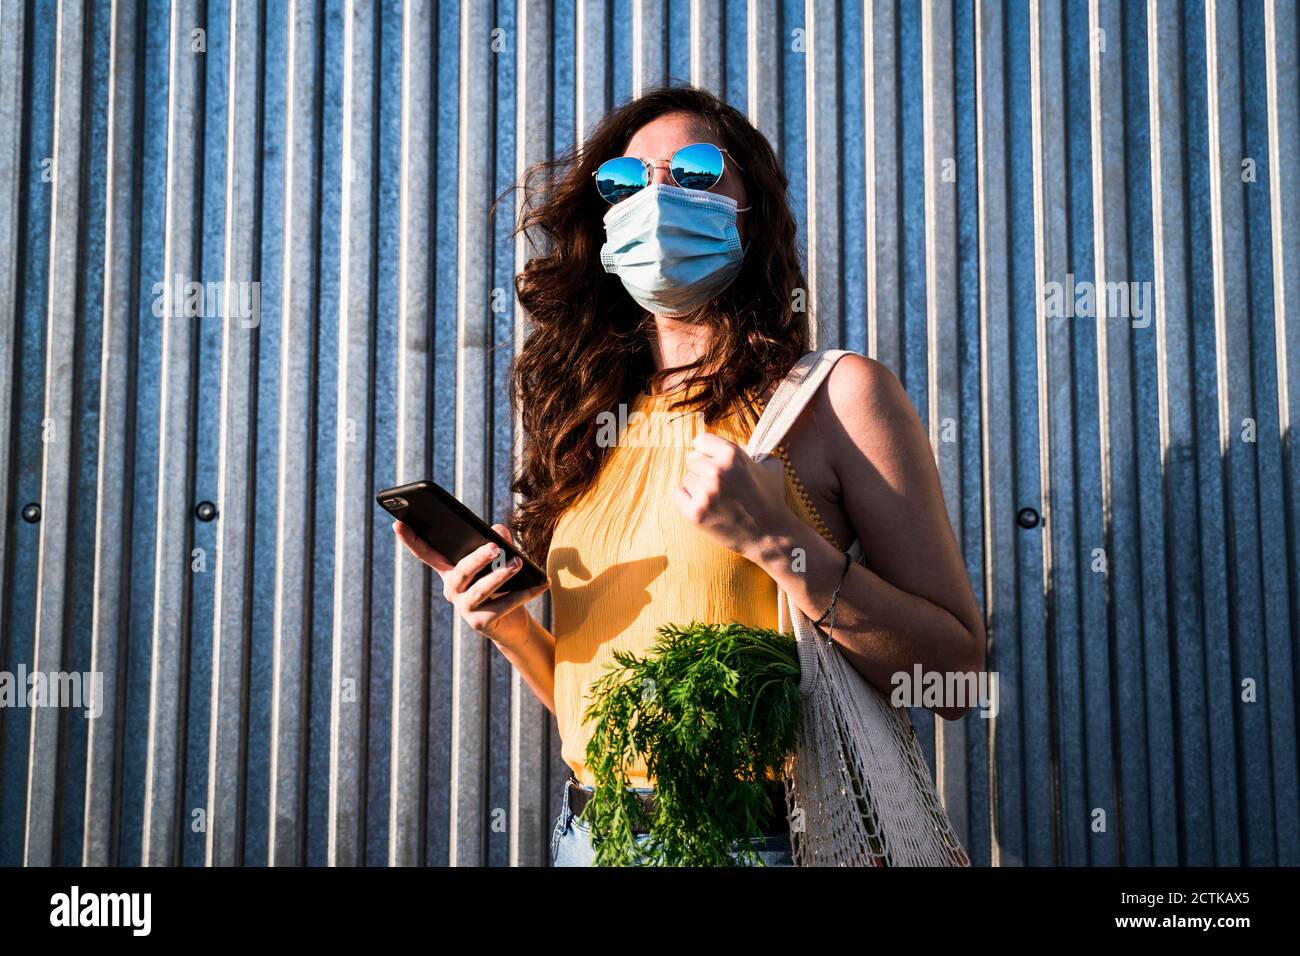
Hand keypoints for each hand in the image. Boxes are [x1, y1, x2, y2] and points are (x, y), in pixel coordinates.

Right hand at [393, 520, 548, 645]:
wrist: (513, 624)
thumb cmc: (503, 586)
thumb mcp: (501, 562)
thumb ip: (500, 543)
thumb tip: (500, 530)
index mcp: (451, 572)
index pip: (428, 555)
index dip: (411, 541)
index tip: (397, 523)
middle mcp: (453, 591)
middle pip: (460, 571)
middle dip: (477, 558)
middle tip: (494, 546)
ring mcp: (465, 609)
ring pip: (480, 589)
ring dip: (501, 575)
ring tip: (518, 563)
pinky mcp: (480, 623)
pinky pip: (503, 605)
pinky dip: (524, 593)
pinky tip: (540, 583)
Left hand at [672, 432, 795, 561]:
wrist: (771, 535)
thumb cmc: (771, 499)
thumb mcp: (770, 467)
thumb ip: (752, 451)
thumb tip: (740, 444)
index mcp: (732, 455)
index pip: (702, 441)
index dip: (707, 451)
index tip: (711, 459)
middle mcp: (716, 471)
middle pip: (692, 460)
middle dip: (703, 469)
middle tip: (719, 485)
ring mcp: (705, 493)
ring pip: (687, 479)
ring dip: (698, 486)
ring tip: (717, 498)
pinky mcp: (696, 513)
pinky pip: (678, 495)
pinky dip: (688, 499)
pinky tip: (705, 506)